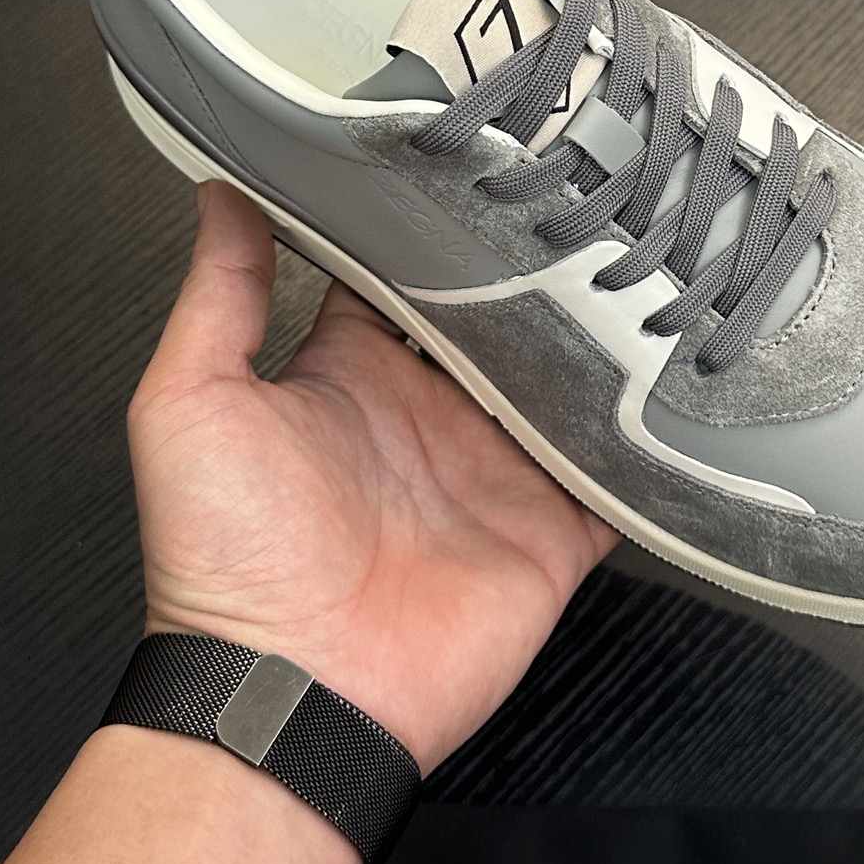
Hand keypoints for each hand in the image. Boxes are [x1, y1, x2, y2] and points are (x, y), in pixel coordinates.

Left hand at [131, 181, 616, 773]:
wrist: (292, 696)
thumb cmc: (225, 564)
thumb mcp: (190, 403)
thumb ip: (219, 295)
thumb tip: (219, 197)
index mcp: (350, 377)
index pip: (402, 280)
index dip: (433, 228)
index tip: (472, 168)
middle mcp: (428, 417)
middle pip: (499, 322)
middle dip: (535, 273)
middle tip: (579, 205)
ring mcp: (493, 474)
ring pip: (566, 385)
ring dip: (599, 343)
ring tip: (642, 272)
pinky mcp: (549, 533)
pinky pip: (614, 477)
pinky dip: (645, 442)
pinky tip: (673, 388)